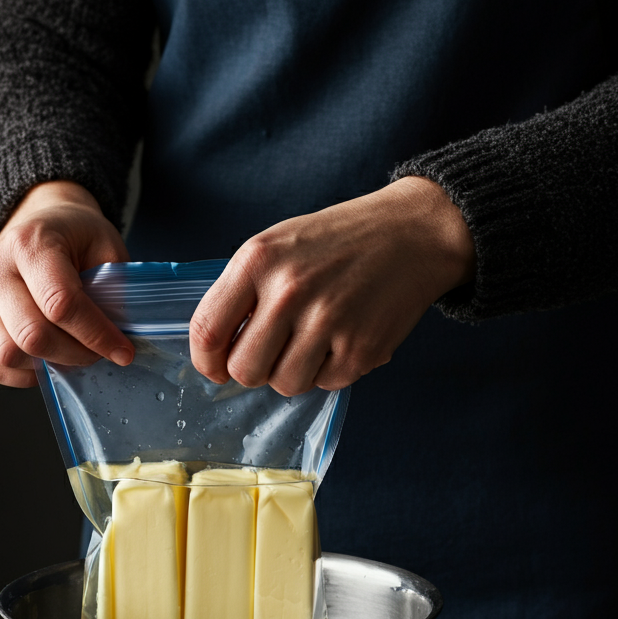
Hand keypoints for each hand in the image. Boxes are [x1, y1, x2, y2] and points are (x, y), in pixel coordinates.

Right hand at [0, 181, 134, 387]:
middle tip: (99, 353)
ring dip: (49, 365)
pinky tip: (47, 360)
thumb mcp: (106, 247)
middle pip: (32, 335)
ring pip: (9, 354)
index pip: (60, 303)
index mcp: (29, 244)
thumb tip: (116, 338)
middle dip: (75, 354)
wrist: (39, 224)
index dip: (96, 335)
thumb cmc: (75, 238)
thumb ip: (112, 290)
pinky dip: (23, 374)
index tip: (122, 351)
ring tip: (73, 352)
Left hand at [189, 177, 476, 395]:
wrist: (411, 234)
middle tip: (272, 351)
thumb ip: (241, 292)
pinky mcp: (360, 349)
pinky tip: (342, 338)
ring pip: (284, 384)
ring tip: (311, 341)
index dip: (206, 362)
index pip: (207, 332)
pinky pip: (325, 384)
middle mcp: (289, 291)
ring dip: (292, 372)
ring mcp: (327, 322)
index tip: (215, 368)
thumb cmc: (337, 241)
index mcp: (258, 261)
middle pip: (244, 370)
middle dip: (253, 369)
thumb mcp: (277, 245)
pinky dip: (330, 370)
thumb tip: (216, 351)